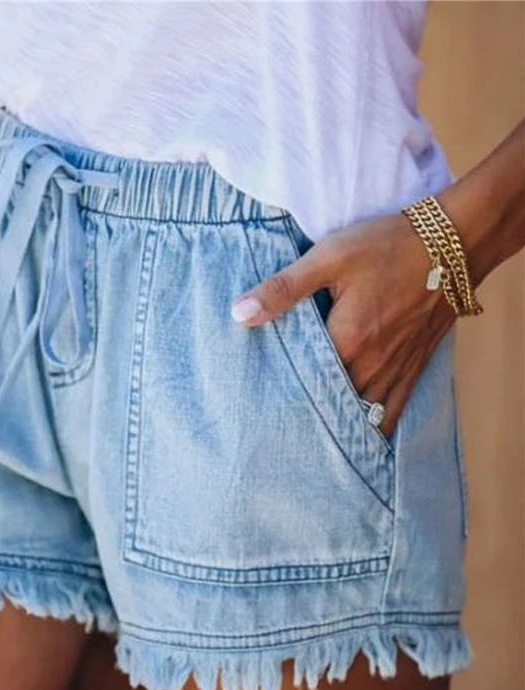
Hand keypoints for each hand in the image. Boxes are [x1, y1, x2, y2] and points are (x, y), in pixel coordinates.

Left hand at [230, 212, 456, 439]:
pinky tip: (358, 437)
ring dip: (337, 426)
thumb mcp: (329, 257)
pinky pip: (391, 412)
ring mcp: (396, 371)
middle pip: (330, 405)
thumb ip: (283, 289)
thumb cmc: (390, 245)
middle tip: (276, 429)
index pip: (301, 382)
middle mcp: (372, 366)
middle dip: (304, 416)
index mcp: (347, 341)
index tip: (257, 404)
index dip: (278, 394)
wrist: (456, 242)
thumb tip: (240, 314)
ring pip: (362, 416)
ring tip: (309, 439)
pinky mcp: (413, 368)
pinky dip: (373, 427)